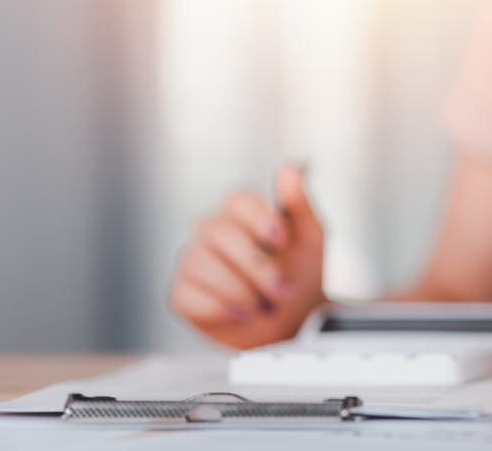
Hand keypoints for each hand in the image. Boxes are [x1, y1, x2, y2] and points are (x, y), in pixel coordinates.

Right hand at [169, 164, 327, 348]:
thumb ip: (300, 205)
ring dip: (240, 290)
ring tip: (264, 306)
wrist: (292, 323)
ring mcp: (193, 261)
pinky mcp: (181, 294)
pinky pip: (188, 295)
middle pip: (219, 232)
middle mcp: (211, 232)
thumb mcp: (310, 239)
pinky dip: (220, 308)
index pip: (238, 200)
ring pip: (200, 264)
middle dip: (256, 266)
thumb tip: (292, 168)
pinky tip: (242, 314)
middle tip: (283, 290)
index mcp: (241, 213)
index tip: (283, 242)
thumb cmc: (300, 275)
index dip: (259, 219)